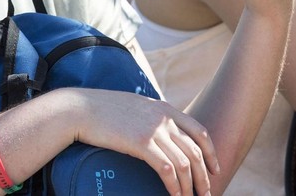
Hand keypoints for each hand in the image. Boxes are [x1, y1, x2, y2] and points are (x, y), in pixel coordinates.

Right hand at [69, 88, 218, 195]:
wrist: (81, 108)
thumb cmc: (104, 110)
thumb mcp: (137, 108)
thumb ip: (154, 118)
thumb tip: (164, 134)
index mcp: (166, 109)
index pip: (199, 132)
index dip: (210, 153)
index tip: (214, 168)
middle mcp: (164, 119)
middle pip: (195, 151)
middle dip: (204, 175)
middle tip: (206, 192)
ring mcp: (154, 130)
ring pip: (184, 163)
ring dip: (191, 185)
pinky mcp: (141, 143)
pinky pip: (166, 169)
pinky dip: (174, 186)